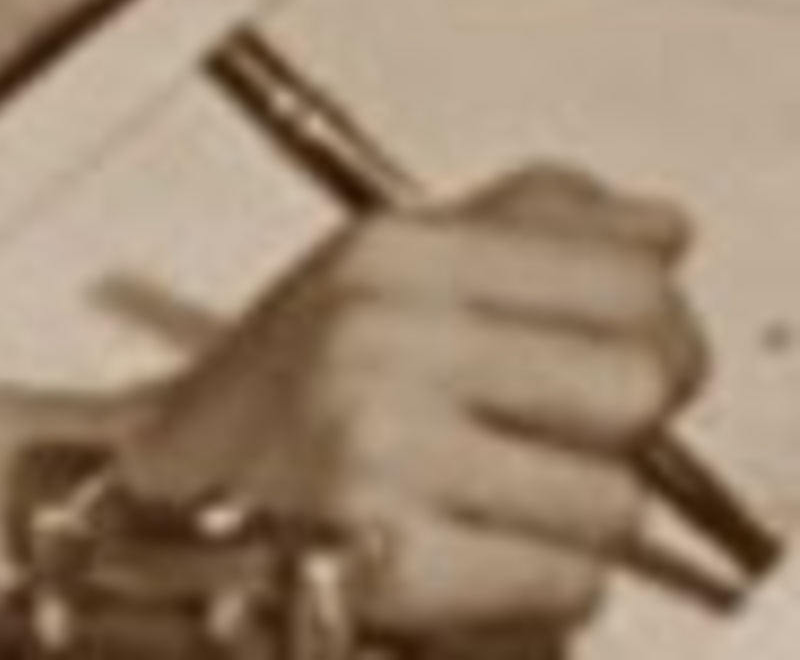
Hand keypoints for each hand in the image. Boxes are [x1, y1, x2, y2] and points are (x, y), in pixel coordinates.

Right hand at [125, 165, 711, 638]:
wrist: (162, 508)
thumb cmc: (281, 402)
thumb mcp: (386, 275)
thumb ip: (527, 233)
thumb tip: (657, 228)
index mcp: (386, 252)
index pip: (622, 277)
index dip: (657, 329)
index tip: (636, 353)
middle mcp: (377, 332)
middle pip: (634, 381)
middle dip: (619, 429)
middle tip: (557, 439)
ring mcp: (379, 443)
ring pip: (611, 500)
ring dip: (570, 522)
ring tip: (490, 502)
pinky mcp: (391, 559)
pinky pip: (568, 584)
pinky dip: (537, 590)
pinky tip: (471, 557)